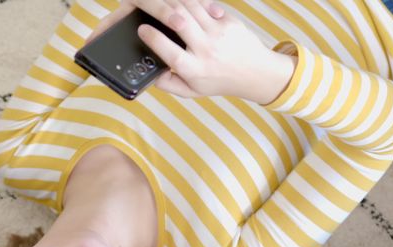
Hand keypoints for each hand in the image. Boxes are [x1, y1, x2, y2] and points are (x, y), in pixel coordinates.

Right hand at [89, 0, 294, 103]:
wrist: (256, 73)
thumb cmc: (219, 81)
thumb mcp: (192, 91)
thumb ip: (168, 83)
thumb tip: (148, 72)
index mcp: (194, 70)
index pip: (170, 51)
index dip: (154, 38)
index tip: (141, 29)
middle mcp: (206, 50)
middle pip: (177, 22)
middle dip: (154, 7)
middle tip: (137, 2)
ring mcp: (219, 33)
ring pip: (189, 7)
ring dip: (169, 0)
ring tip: (156, 1)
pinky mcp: (228, 20)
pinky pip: (203, 4)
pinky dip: (188, 0)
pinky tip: (176, 1)